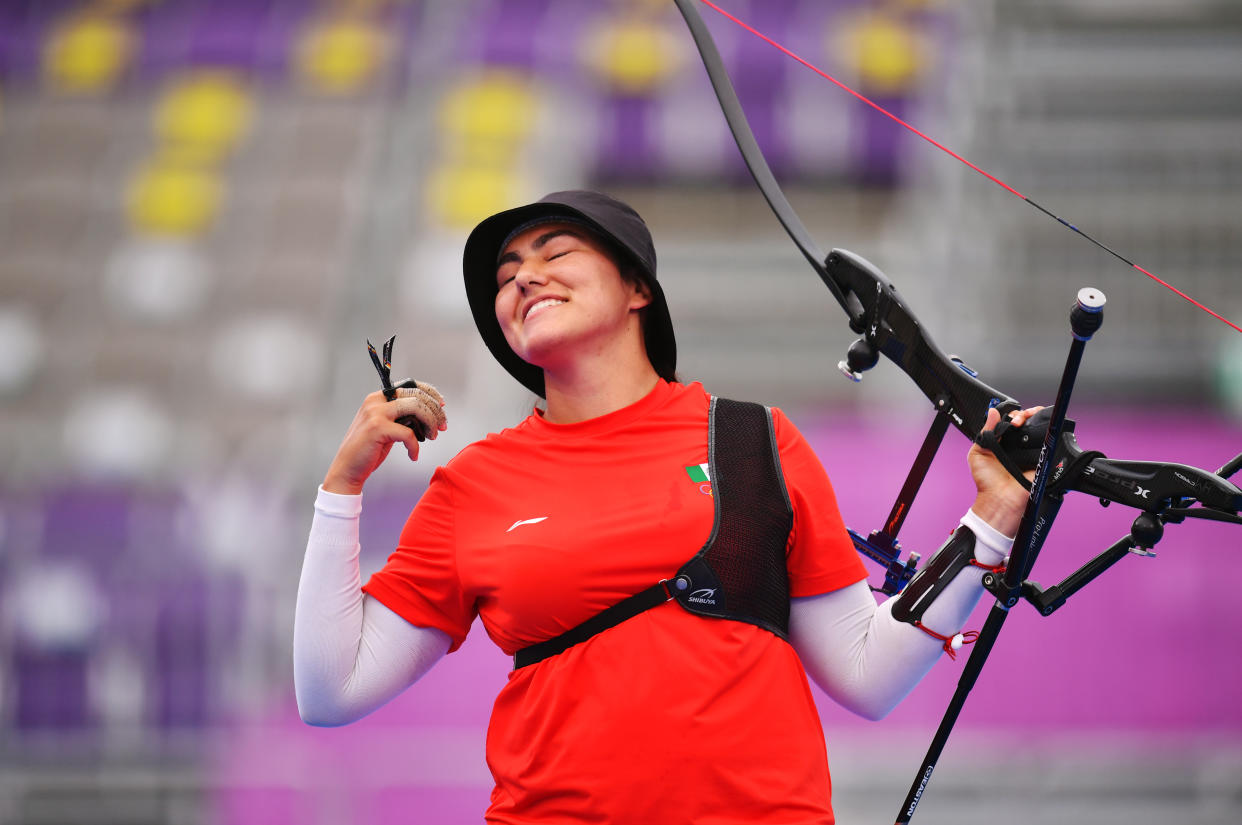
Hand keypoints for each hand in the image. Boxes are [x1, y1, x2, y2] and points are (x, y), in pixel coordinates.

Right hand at [323, 382, 446, 494]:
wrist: (348, 468)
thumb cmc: (369, 449)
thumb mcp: (387, 426)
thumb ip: (402, 416)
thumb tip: (429, 413)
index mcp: (378, 397)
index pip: (410, 386)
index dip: (430, 393)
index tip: (441, 406)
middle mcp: (376, 401)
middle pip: (416, 395)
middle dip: (435, 411)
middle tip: (442, 426)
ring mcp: (376, 413)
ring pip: (416, 408)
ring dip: (430, 423)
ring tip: (432, 437)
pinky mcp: (377, 428)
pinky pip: (408, 433)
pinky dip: (415, 446)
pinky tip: (413, 455)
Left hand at [967, 406, 1041, 536]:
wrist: (998, 499)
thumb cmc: (987, 481)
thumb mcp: (978, 452)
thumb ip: (985, 432)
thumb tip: (992, 412)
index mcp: (1004, 442)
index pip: (1013, 422)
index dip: (1014, 416)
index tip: (1011, 419)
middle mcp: (1019, 445)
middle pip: (1029, 422)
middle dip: (1026, 414)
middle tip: (1018, 421)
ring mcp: (1031, 452)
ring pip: (1040, 430)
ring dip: (1036, 420)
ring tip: (1027, 421)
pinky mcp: (1042, 460)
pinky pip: (1049, 445)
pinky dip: (1047, 435)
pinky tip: (1040, 431)